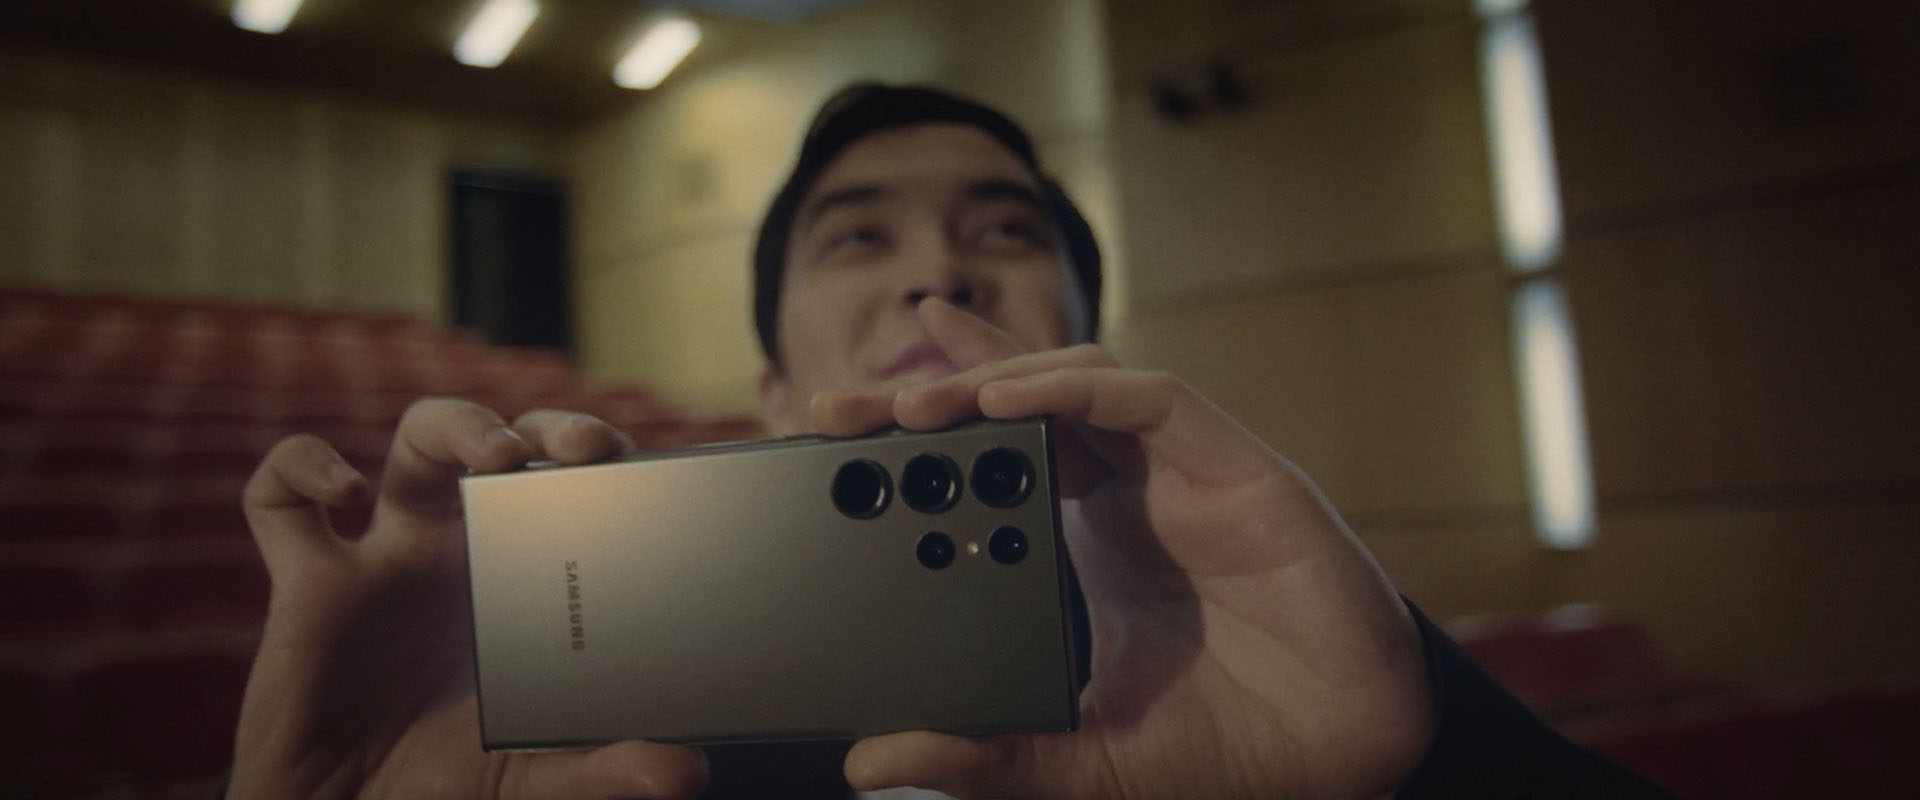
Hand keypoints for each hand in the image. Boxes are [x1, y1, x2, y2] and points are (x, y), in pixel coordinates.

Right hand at [228, 400, 708, 799]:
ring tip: (497, 454)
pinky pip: (280, 497)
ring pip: (415, 439)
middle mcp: (460, 552)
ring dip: (457, 423)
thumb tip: (682, 771)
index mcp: (525, 579)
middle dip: (545, 426)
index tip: (640, 469)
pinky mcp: (308, 587)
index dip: (605, 462)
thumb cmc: (442, 788)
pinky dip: (303, 469)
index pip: (572, 488)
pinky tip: (345, 496)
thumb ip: (601, 772)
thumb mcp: (533, 781)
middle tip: (582, 447)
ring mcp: (385, 559)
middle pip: (506, 443)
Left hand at [820, 299, 1434, 799]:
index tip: (835, 428)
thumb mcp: (1078, 761)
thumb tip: (874, 759)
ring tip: (909, 404)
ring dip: (990, 379)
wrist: (1343, 760)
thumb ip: (986, 754)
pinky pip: (1148, 397)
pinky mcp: (1235, 467)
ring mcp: (1180, 473)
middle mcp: (1127, 494)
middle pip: (1016, 406)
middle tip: (836, 405)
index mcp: (1085, 546)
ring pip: (1074, 381)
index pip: (993, 458)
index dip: (925, 429)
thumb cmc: (1227, 748)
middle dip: (926, 395)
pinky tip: (1008, 400)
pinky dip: (1075, 386)